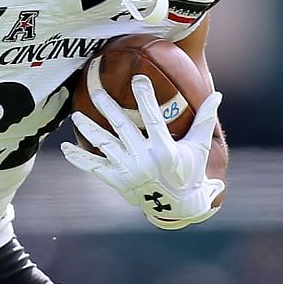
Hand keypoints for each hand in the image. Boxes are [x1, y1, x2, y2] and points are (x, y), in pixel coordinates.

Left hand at [60, 63, 223, 229]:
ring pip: (105, 146)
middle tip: (96, 89)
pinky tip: (65, 148)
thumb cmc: (191, 171)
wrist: (179, 206)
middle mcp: (144, 160)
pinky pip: (95, 168)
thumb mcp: (199, 147)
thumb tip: (217, 93)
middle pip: (122, 127)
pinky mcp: (118, 182)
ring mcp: (129, 172)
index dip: (145, 97)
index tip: (138, 78)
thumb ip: (203, 119)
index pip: (152, 118)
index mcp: (165, 149)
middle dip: (108, 106)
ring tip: (75, 115)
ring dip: (88, 130)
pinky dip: (79, 159)